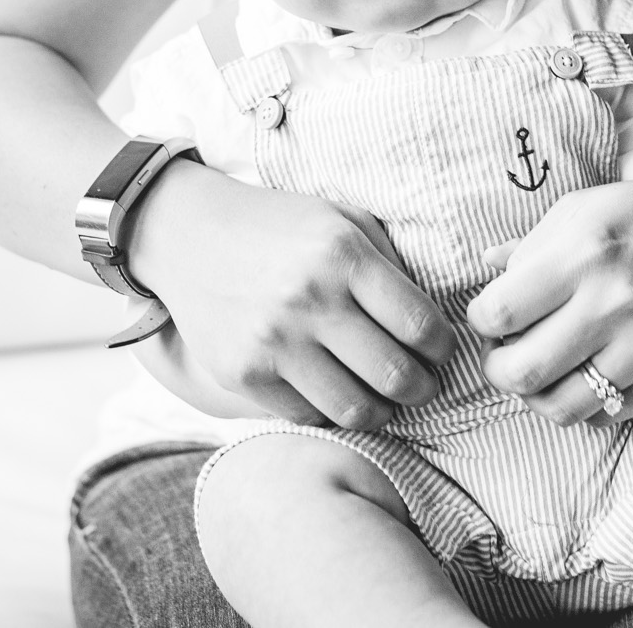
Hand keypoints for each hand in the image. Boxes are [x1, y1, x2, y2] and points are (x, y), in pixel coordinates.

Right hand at [125, 160, 458, 429]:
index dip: (443, 348)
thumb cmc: (280, 226)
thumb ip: (391, 263)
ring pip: (356, 409)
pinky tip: (335, 391)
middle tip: (422, 384)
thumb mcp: (342, 219)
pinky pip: (308, 414)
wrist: (189, 233)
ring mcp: (274, 341)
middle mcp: (310, 300)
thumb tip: (437, 321)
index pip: (421, 326)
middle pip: (397, 377)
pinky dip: (330, 411)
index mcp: (344, 255)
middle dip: (423, 388)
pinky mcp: (244, 374)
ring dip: (382, 411)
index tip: (439, 351)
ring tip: (384, 398)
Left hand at [466, 176, 632, 425]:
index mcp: (584, 251)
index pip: (497, 314)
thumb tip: (482, 269)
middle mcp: (616, 301)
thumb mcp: (583, 209)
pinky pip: (605, 415)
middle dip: (497, 369)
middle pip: (521, 373)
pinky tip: (582, 372)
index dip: (480, 321)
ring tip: (539, 368)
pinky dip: (582, 401)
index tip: (490, 316)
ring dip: (535, 395)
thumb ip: (529, 245)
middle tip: (503, 353)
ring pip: (560, 408)